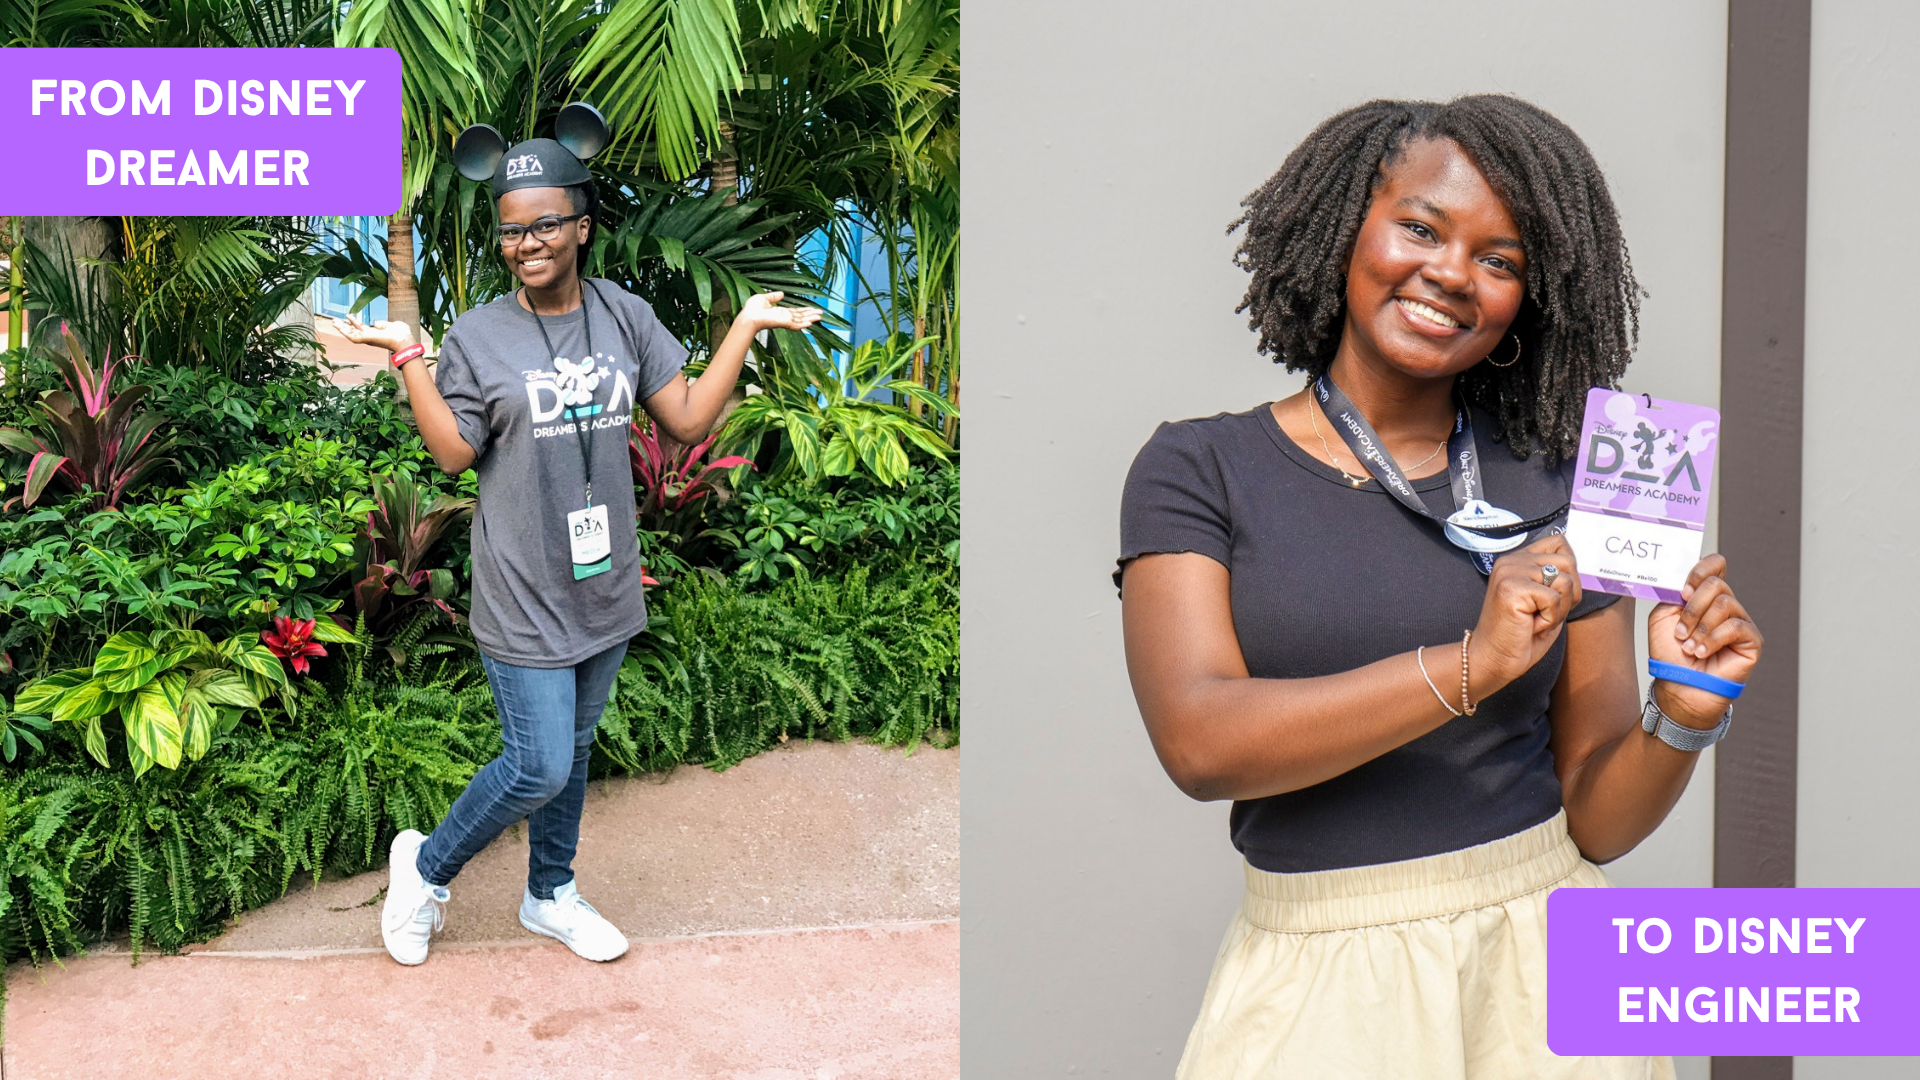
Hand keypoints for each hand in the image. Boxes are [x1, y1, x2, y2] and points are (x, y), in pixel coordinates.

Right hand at [328, 314, 414, 353]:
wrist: (404, 340)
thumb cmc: (401, 334)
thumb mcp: (391, 325)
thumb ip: (382, 324)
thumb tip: (375, 323)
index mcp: (375, 333)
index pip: (362, 328)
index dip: (355, 322)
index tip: (349, 315)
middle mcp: (370, 337)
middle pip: (354, 331)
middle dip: (345, 326)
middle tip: (335, 320)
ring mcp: (367, 338)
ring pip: (351, 334)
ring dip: (341, 328)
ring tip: (333, 322)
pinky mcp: (365, 339)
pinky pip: (352, 337)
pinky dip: (344, 332)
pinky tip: (338, 326)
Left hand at [734, 291, 822, 333]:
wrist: (748, 316)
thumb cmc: (752, 309)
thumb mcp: (764, 298)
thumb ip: (773, 296)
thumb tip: (782, 293)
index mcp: (780, 312)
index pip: (795, 312)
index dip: (804, 310)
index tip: (812, 309)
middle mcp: (784, 317)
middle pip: (800, 316)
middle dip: (810, 314)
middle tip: (820, 313)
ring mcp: (784, 321)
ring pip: (800, 320)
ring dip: (810, 318)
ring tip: (820, 317)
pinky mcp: (783, 323)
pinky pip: (795, 325)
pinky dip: (803, 324)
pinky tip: (810, 323)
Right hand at [1468, 533, 1581, 697]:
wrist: (1494, 660)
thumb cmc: (1521, 634)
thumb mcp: (1546, 599)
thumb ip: (1558, 578)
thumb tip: (1577, 567)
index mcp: (1518, 559)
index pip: (1559, 542)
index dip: (1570, 569)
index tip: (1555, 593)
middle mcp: (1511, 560)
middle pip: (1568, 562)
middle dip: (1568, 594)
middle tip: (1545, 612)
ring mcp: (1509, 572)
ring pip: (1564, 581)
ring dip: (1558, 609)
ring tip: (1535, 620)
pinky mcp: (1511, 588)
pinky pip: (1553, 599)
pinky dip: (1549, 619)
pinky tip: (1530, 626)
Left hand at [1648, 553, 1762, 726]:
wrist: (1679, 686)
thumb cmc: (1671, 654)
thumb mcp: (1662, 617)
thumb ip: (1673, 594)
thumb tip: (1687, 579)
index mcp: (1704, 597)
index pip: (1716, 565)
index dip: (1701, 570)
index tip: (1683, 591)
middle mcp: (1725, 606)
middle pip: (1716, 584)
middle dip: (1693, 608)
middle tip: (1680, 631)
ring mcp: (1740, 622)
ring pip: (1725, 603)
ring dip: (1700, 627)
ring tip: (1689, 647)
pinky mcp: (1752, 640)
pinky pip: (1736, 626)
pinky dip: (1713, 639)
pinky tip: (1702, 652)